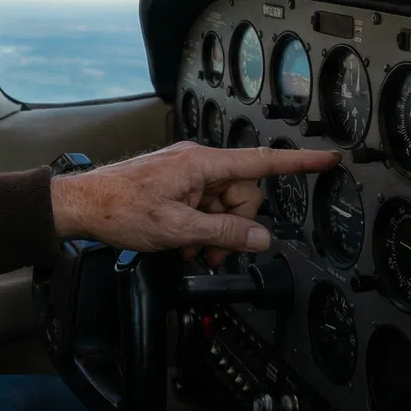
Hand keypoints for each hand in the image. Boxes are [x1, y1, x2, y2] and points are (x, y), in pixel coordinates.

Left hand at [51, 142, 338, 258]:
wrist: (81, 206)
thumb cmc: (120, 210)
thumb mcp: (178, 230)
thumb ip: (224, 235)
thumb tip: (260, 239)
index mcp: (202, 164)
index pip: (261, 162)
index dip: (298, 163)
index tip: (329, 159)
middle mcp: (198, 163)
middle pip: (243, 194)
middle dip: (234, 226)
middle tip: (211, 252)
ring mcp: (186, 174)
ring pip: (224, 206)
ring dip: (214, 232)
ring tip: (190, 250)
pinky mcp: (176, 185)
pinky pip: (204, 207)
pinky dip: (200, 228)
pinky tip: (183, 244)